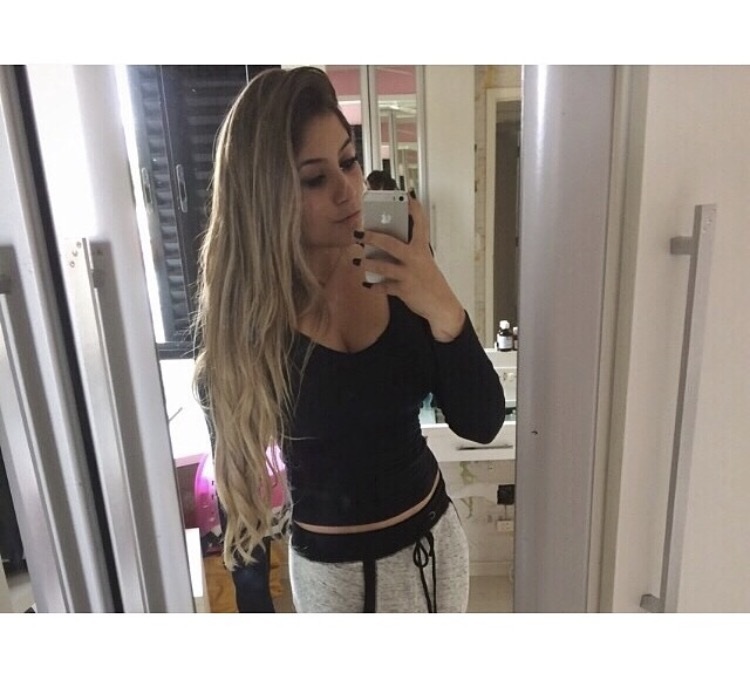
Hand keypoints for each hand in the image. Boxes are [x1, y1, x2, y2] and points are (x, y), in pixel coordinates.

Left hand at [354, 196, 464, 341]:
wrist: (441, 304)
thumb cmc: (428, 280)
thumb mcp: (422, 260)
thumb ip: (406, 250)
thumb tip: (381, 242)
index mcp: (421, 247)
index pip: (419, 222)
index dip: (413, 207)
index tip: (405, 195)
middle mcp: (416, 258)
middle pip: (390, 243)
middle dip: (372, 237)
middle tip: (358, 233)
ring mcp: (409, 274)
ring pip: (383, 266)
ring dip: (367, 263)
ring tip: (356, 261)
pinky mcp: (404, 290)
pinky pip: (384, 287)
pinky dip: (374, 286)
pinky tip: (367, 284)